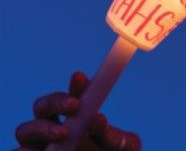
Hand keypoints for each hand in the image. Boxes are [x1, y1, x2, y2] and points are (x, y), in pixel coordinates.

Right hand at [14, 72, 140, 150]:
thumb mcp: (125, 146)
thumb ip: (115, 137)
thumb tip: (97, 119)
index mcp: (79, 118)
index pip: (73, 96)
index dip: (76, 86)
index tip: (81, 77)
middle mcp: (56, 129)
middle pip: (43, 106)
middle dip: (55, 102)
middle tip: (75, 105)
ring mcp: (44, 145)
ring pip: (26, 130)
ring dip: (42, 128)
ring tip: (63, 133)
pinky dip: (26, 150)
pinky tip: (47, 150)